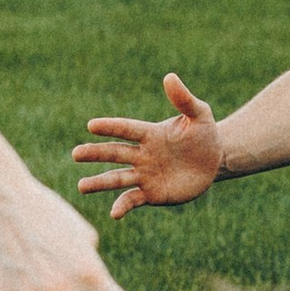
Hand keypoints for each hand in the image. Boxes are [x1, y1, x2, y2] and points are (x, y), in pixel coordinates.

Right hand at [72, 73, 226, 221]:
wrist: (214, 161)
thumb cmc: (205, 133)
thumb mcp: (200, 114)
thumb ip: (184, 99)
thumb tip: (169, 77)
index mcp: (150, 133)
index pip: (126, 128)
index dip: (110, 127)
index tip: (91, 125)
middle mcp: (142, 154)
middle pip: (115, 153)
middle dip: (95, 154)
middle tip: (75, 154)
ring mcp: (145, 174)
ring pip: (117, 178)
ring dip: (99, 182)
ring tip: (81, 186)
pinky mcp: (151, 193)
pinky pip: (133, 199)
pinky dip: (122, 206)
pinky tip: (114, 213)